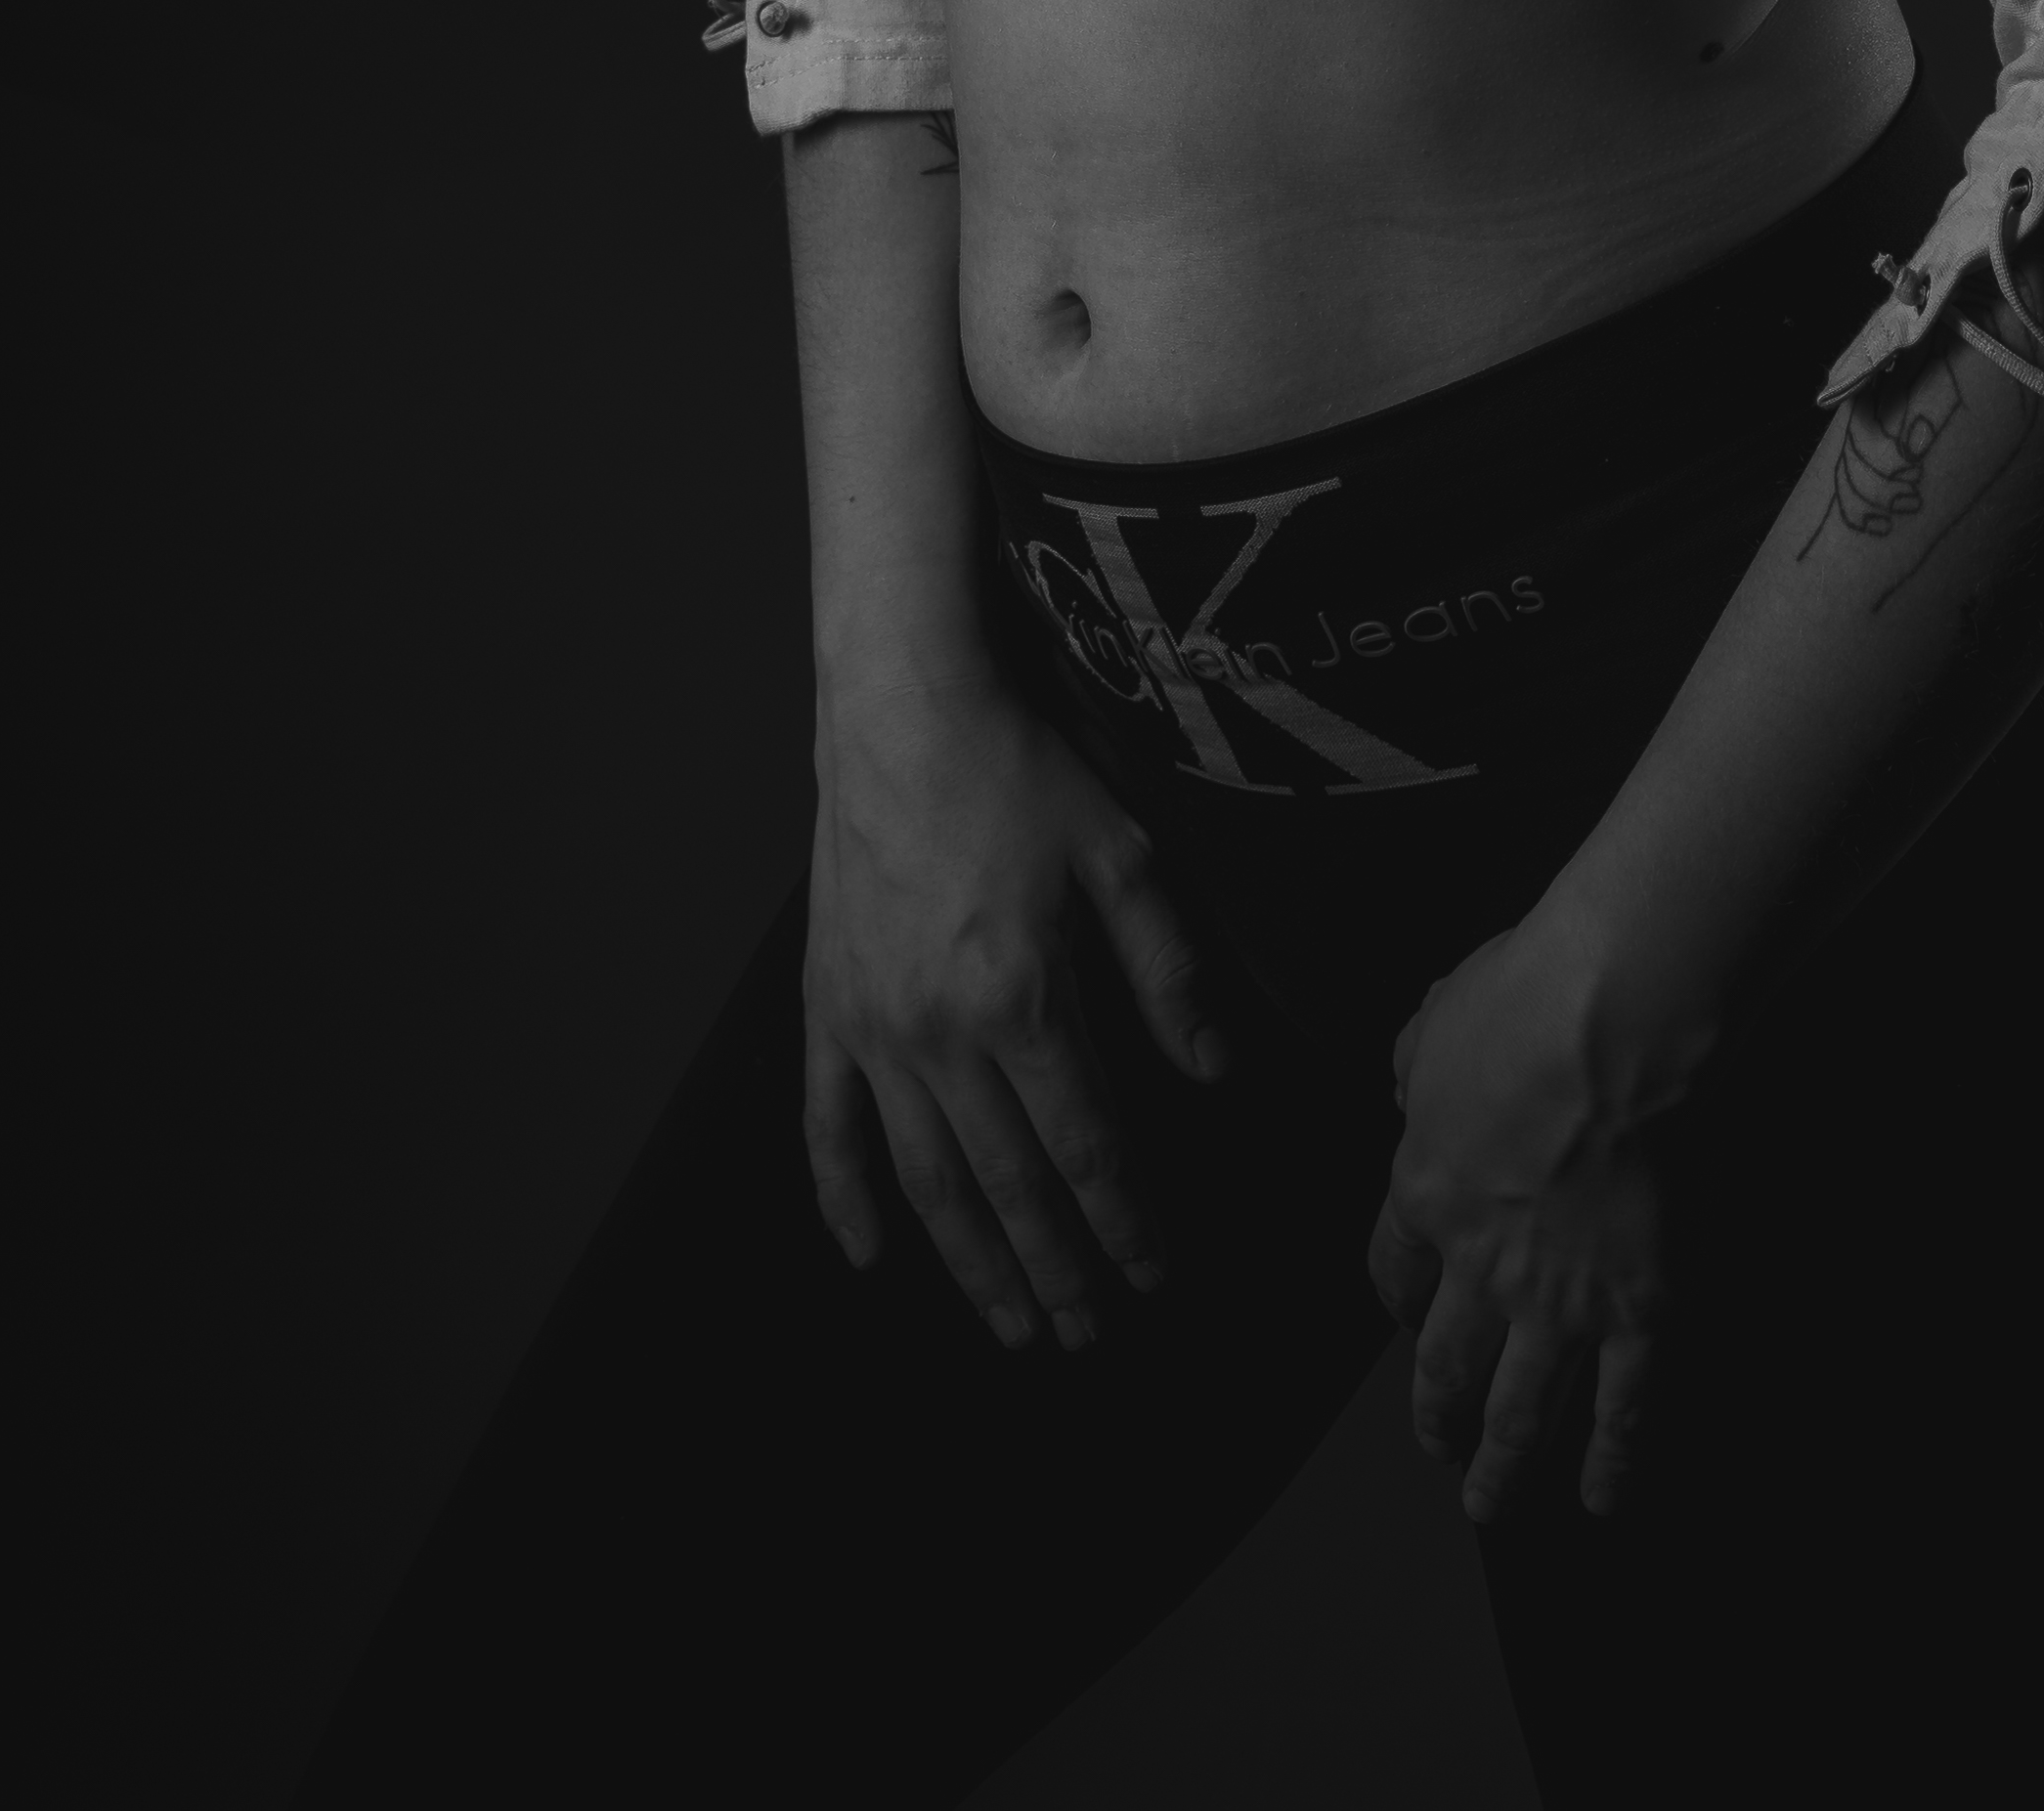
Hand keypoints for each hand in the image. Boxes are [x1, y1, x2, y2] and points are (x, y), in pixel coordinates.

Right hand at [804, 672, 1229, 1353]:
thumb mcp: (1124, 857)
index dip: (1126, 1222)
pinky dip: (845, 1201)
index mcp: (1026, 1000)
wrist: (902, 711)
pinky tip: (871, 1257)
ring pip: (927, 1179)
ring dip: (971, 1263)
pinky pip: (828, 1128)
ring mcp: (875, 1029)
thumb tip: (1215, 1073)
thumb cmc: (1020, 773)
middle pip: (1009, 1185)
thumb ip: (1169, 973)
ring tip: (1012, 1326)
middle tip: (1089, 1332)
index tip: (1154, 1274)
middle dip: (1056, 1269)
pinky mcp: (828, 1009)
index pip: (1089, 1148)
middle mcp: (942, 1035)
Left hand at [1369, 919, 1678, 1522]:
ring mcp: (1560, 1299)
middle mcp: (1481, 1265)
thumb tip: (1411, 1082)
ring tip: (1488, 1506)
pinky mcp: (1638, 1309)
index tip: (1405, 1319)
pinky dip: (1614, 1460)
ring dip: (1500, 1465)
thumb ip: (1417, 1067)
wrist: (1612, 1018)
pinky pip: (1624, 1406)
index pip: (1392, 1271)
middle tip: (1435, 1451)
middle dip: (1436, 1414)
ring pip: (1519, 1410)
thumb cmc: (1526, 999)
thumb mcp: (1435, 1020)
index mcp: (1424, 1191)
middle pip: (1445, 1362)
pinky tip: (1603, 1497)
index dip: (1397, 1302)